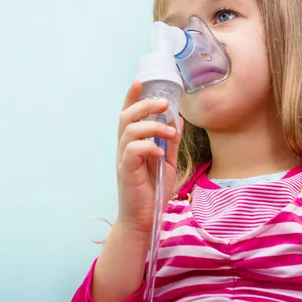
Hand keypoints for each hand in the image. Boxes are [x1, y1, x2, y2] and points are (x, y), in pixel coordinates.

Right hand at [115, 80, 183, 236]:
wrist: (144, 220)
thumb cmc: (153, 191)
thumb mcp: (166, 162)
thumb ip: (170, 142)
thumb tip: (178, 120)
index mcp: (133, 143)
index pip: (128, 114)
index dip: (131, 97)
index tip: (139, 81)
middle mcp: (125, 148)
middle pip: (126, 117)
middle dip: (144, 105)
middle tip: (164, 103)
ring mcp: (124, 159)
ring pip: (129, 130)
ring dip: (152, 126)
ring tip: (170, 134)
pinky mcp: (126, 171)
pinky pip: (133, 150)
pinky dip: (148, 146)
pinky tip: (159, 152)